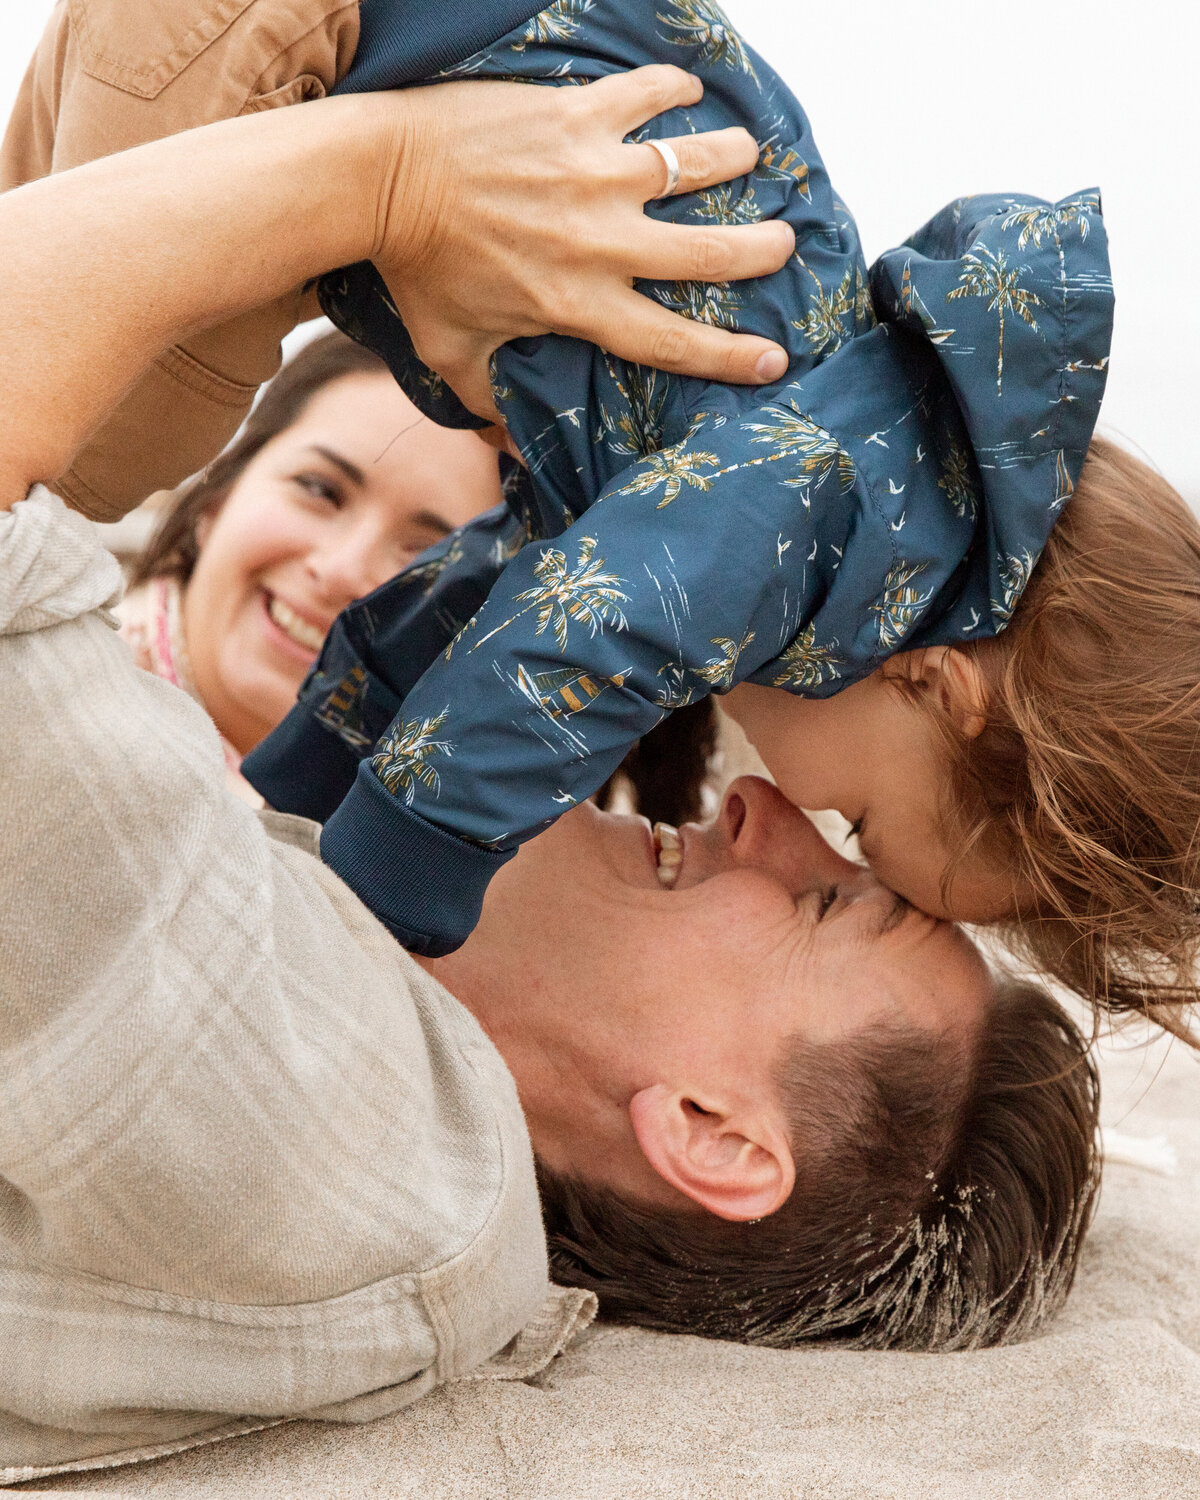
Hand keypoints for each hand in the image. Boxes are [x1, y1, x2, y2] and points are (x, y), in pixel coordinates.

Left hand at [370, 66, 795, 418]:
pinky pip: (644, 95)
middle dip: (760, 249)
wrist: (383, 179)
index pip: (671, 343)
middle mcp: (602, 242)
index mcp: (581, 305)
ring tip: (753, 154)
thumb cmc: (417, 271)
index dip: (729, 357)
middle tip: (784, 243)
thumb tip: (508, 456)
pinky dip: (672, 88)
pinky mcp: (575, 117)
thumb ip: (486, 406)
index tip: (774, 361)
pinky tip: (687, 89)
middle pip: (707, 252)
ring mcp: (594, 173)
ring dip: (731, 158)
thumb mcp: (451, 353)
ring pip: (693, 163)